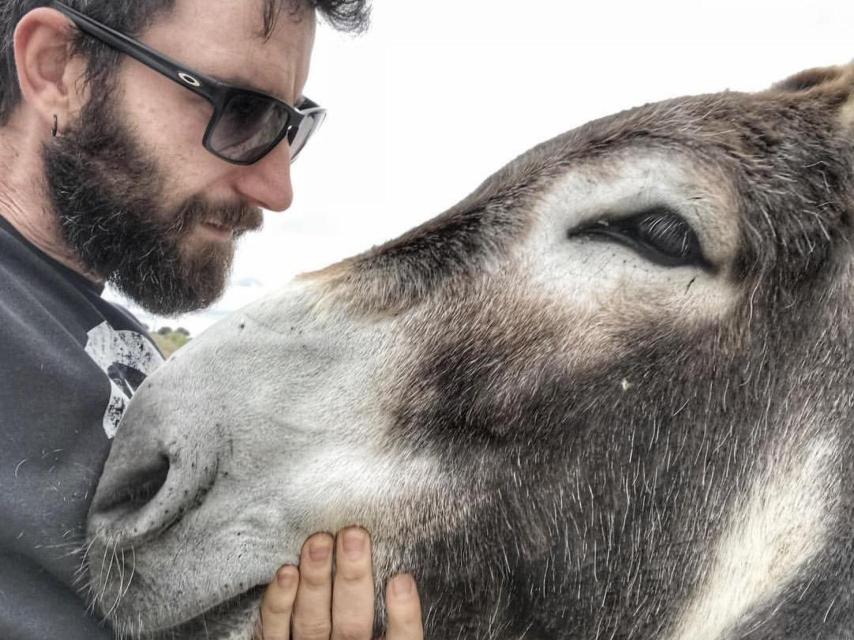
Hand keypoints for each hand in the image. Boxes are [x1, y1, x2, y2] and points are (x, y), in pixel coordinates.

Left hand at [257, 527, 423, 639]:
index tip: (402, 580)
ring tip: (319, 542)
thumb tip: (400, 574)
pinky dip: (280, 602)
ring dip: (316, 579)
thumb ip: (390, 621)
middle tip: (354, 536)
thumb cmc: (346, 635)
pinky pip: (275, 629)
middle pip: (353, 625)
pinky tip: (287, 572)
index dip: (403, 615)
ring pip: (313, 621)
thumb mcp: (374, 632)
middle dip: (352, 578)